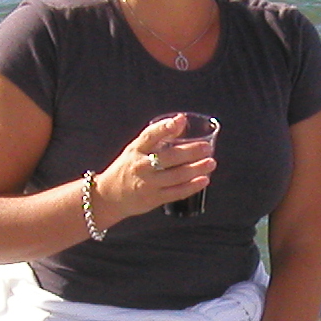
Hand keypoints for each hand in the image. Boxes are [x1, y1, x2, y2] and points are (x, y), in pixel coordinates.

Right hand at [94, 114, 215, 222]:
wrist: (109, 196)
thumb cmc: (129, 168)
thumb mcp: (137, 149)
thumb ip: (158, 137)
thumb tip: (182, 121)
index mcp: (136, 150)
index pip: (150, 136)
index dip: (165, 127)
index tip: (180, 120)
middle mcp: (141, 166)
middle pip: (169, 157)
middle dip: (191, 151)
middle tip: (207, 147)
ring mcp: (147, 184)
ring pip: (176, 176)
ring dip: (197, 169)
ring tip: (211, 163)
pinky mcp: (153, 199)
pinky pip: (177, 193)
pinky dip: (192, 186)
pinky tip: (204, 180)